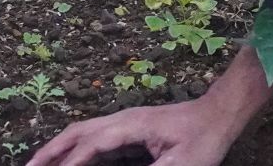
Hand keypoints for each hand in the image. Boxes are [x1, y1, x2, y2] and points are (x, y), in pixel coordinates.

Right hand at [27, 100, 237, 165]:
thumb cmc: (205, 137)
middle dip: (51, 152)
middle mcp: (124, 119)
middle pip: (77, 132)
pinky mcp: (131, 128)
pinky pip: (95, 137)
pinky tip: (71, 161)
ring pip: (83, 131)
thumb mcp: (181, 163)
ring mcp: (126, 121)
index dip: (70, 163)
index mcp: (132, 125)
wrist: (221, 112)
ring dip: (59, 148)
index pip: (91, 145)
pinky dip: (76, 148)